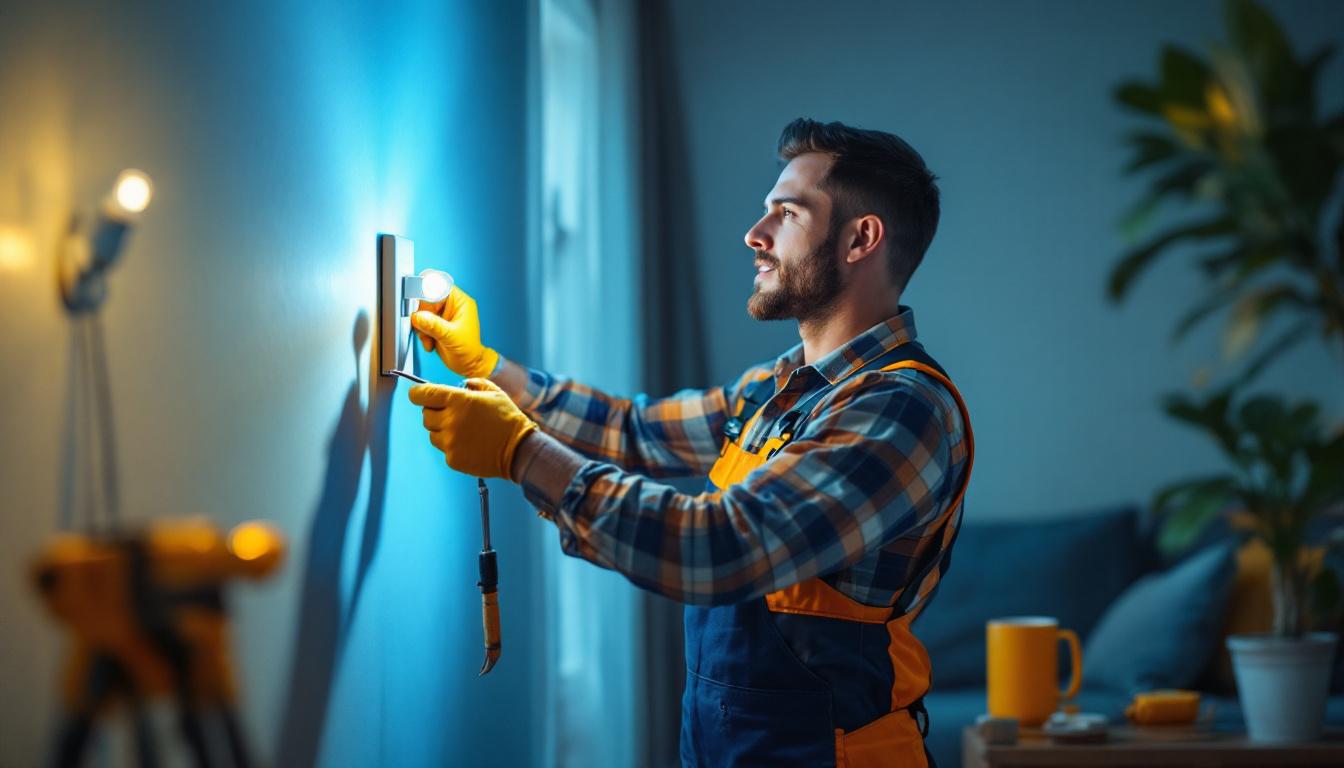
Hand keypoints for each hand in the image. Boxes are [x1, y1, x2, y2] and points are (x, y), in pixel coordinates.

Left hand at [409, 378, 537, 478]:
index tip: (418, 395)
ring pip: (432, 434)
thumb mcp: (494, 392)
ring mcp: (450, 442)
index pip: (423, 394)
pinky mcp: (453, 459)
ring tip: (463, 431)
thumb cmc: (507, 419)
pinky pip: (444, 449)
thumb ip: (473, 384)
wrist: (519, 449)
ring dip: (442, 431)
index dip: (418, 393)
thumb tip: (461, 385)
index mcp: (458, 400)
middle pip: (426, 415)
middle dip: (435, 413)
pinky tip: (469, 444)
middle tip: (452, 414)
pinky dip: (452, 446)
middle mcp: (450, 421)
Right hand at [410, 287, 500, 378]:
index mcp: (459, 301)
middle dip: (422, 315)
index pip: (439, 286)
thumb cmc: (468, 350)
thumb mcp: (451, 337)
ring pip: (421, 312)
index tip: (416, 302)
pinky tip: (430, 342)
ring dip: (421, 327)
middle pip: (426, 299)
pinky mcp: (435, 323)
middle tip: (423, 327)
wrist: (468, 365)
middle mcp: (450, 305)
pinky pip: (420, 322)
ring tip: (430, 339)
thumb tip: (418, 316)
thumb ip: (434, 326)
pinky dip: (422, 333)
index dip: (425, 291)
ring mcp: (442, 314)